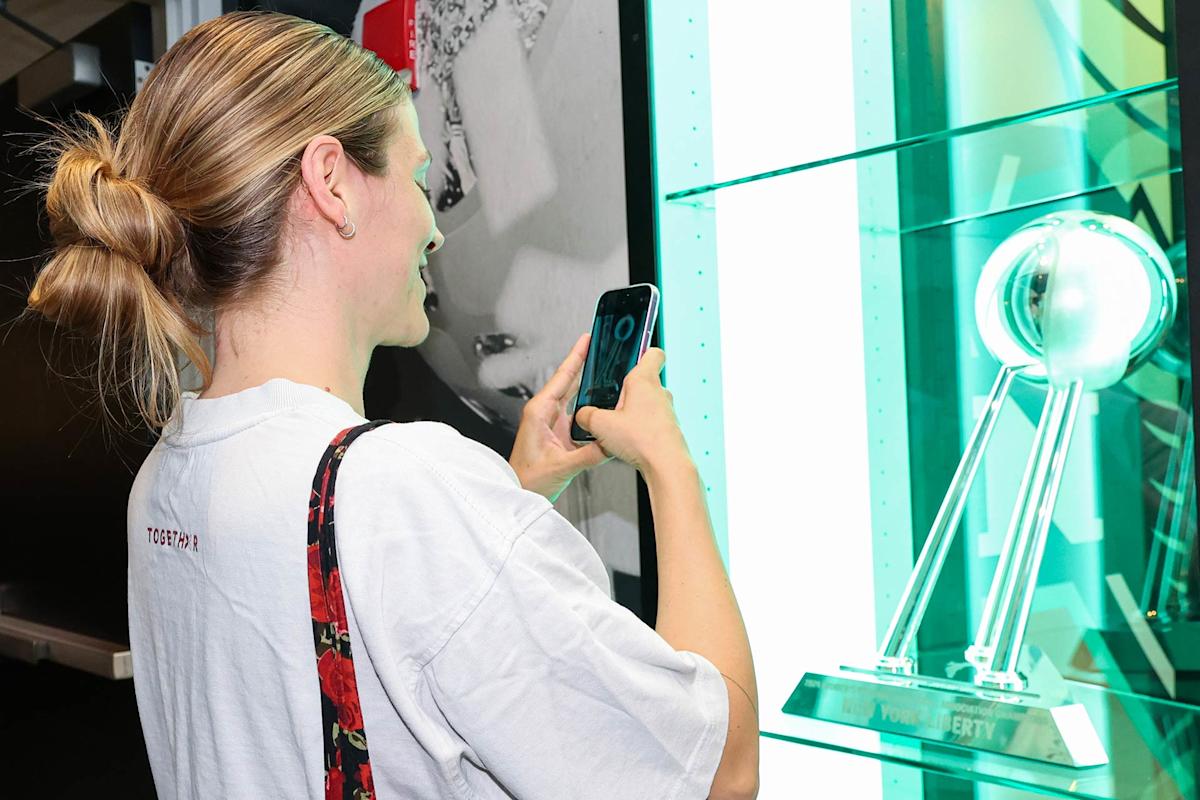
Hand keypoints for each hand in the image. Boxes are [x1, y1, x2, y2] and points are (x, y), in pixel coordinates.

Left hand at [509, 333, 611, 501]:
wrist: (518, 494)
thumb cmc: (526, 480)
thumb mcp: (561, 467)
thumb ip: (588, 455)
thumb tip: (610, 443)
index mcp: (539, 412)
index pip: (561, 378)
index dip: (576, 357)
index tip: (586, 339)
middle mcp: (545, 414)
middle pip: (569, 382)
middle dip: (585, 364)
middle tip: (601, 347)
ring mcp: (553, 423)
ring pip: (575, 397)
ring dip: (590, 385)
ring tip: (607, 372)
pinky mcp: (560, 434)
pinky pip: (579, 415)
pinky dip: (592, 408)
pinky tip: (604, 405)